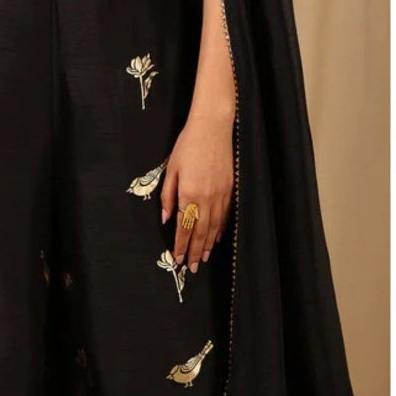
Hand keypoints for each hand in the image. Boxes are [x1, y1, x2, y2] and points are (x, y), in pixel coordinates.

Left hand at [160, 111, 234, 272]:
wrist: (212, 128)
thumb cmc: (187, 145)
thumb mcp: (171, 169)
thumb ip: (167, 196)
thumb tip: (165, 219)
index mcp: (189, 193)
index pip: (184, 226)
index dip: (181, 245)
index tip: (178, 259)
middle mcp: (207, 198)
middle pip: (200, 231)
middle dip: (195, 251)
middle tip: (192, 267)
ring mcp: (221, 194)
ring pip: (214, 226)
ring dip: (208, 245)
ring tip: (203, 259)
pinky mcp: (230, 189)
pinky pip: (225, 216)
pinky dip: (220, 230)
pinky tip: (215, 239)